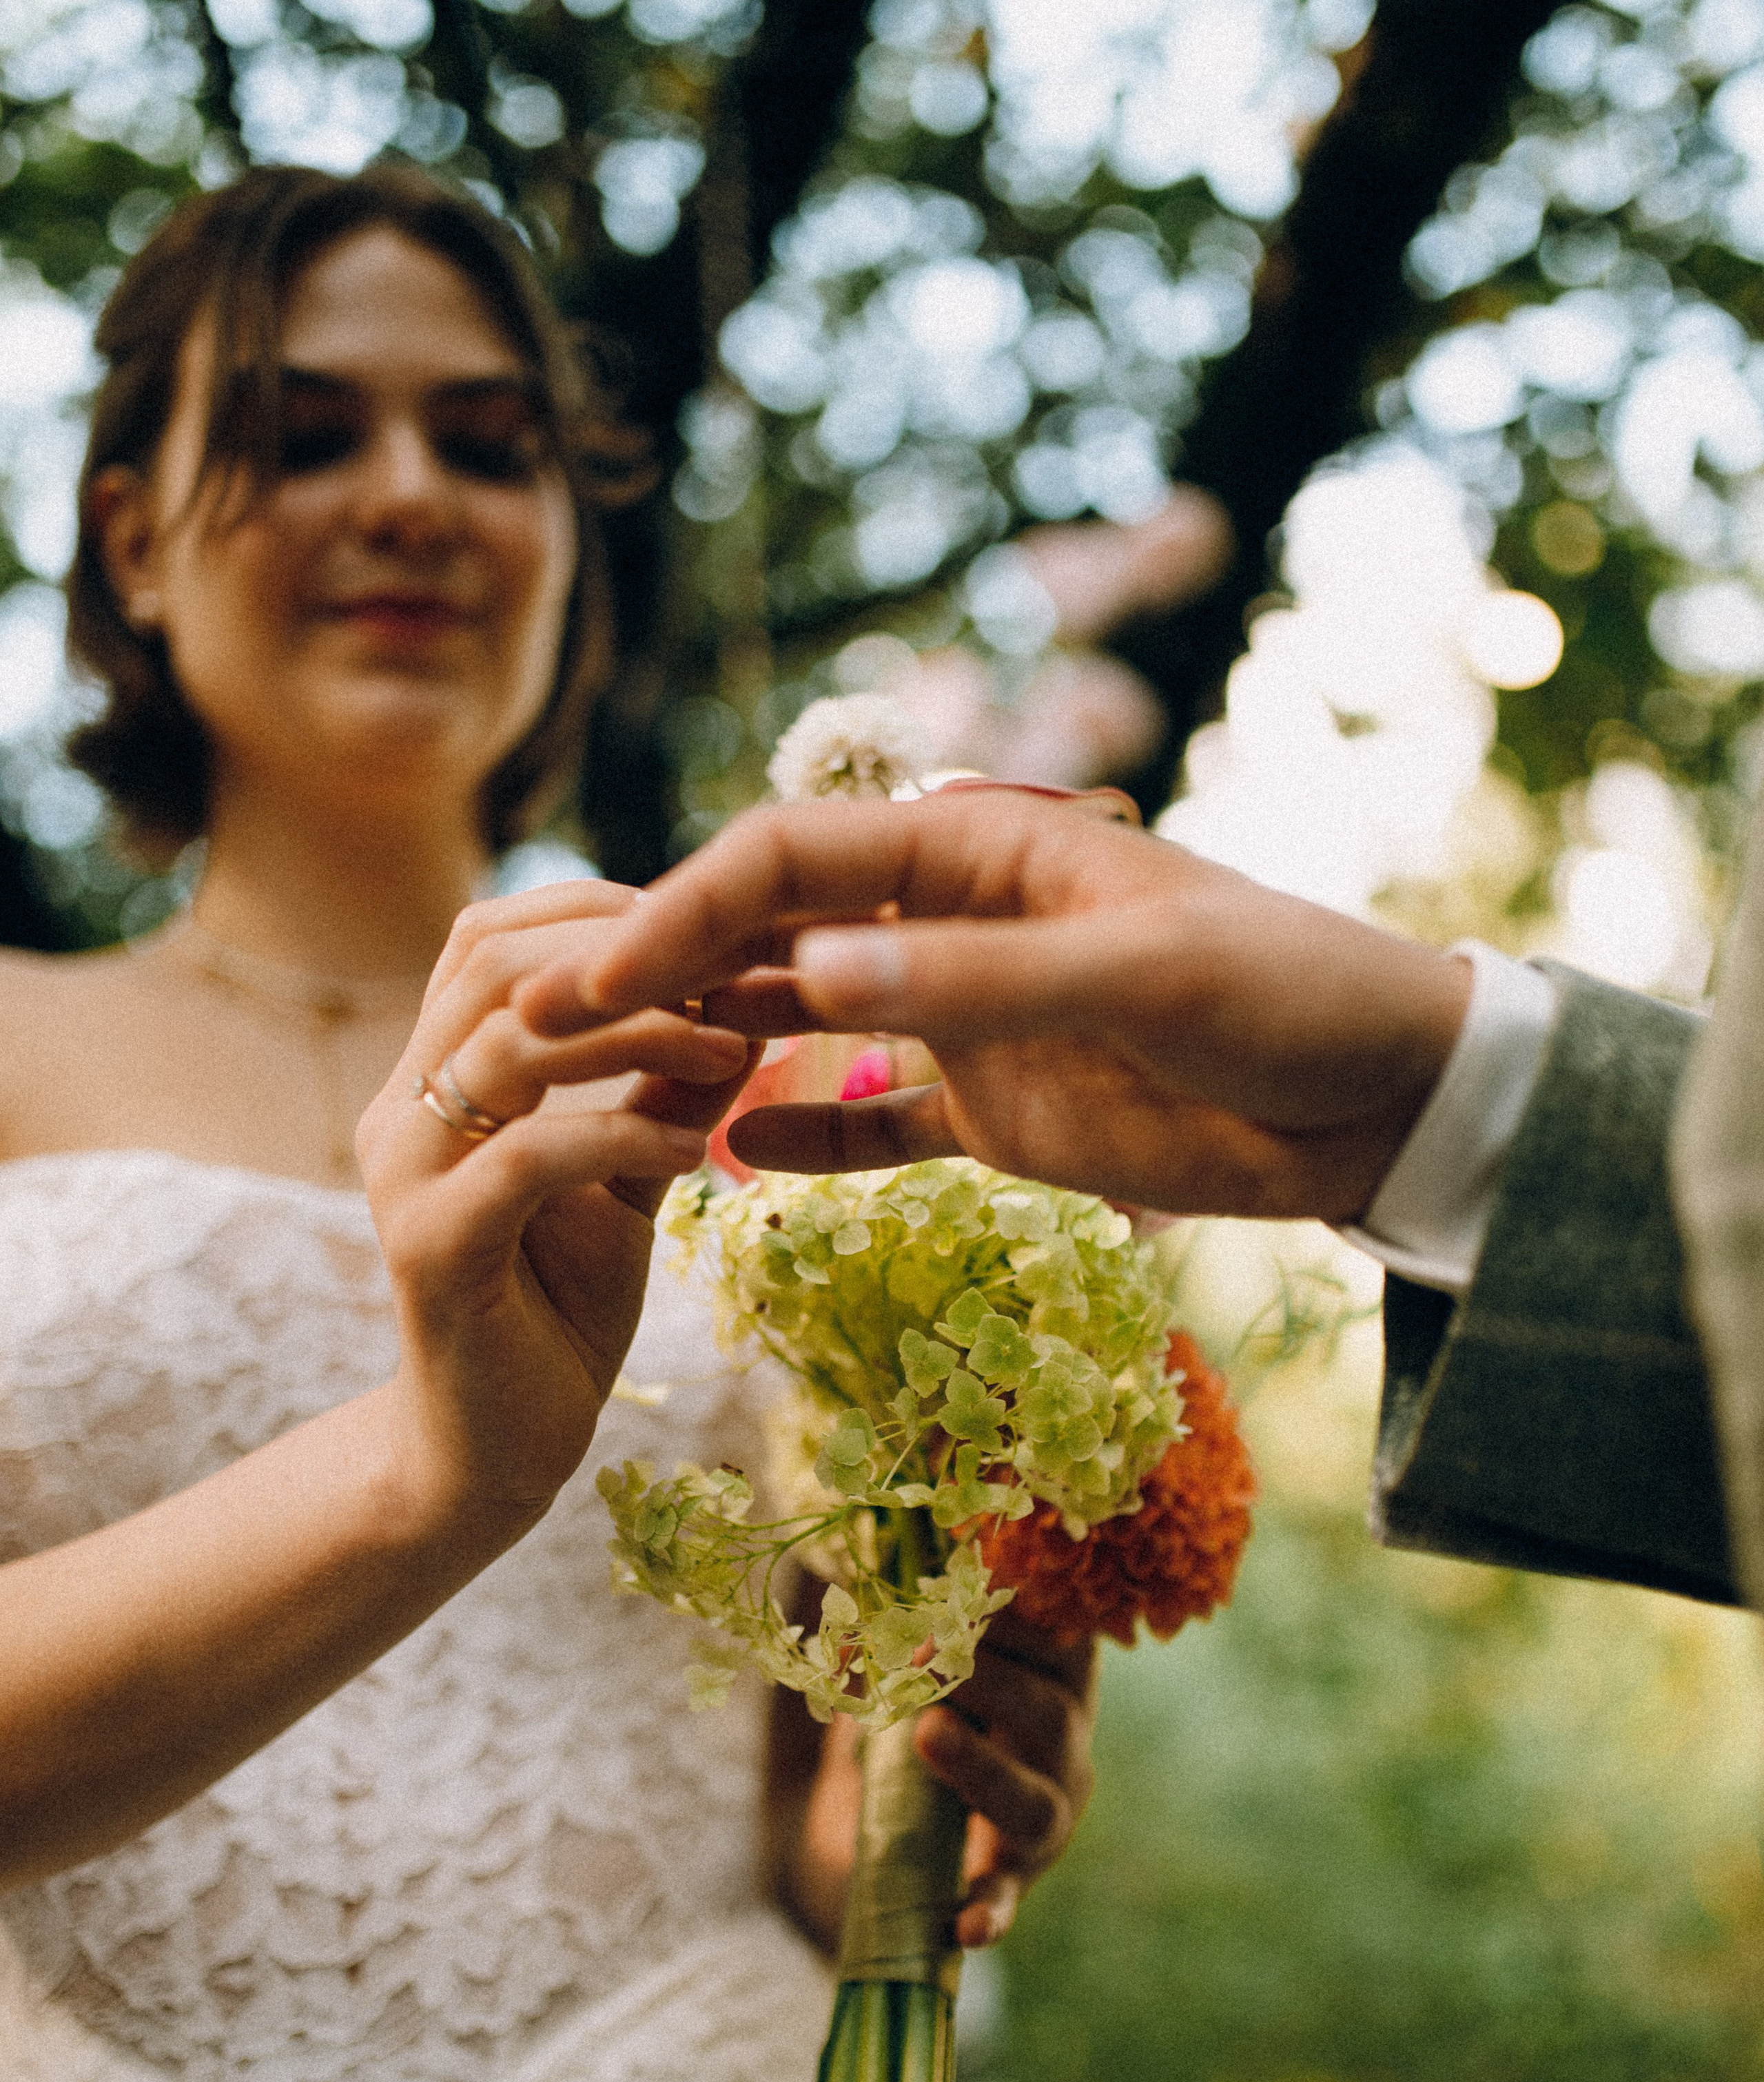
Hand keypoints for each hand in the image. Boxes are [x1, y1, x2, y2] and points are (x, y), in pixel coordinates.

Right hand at [355, 877, 759, 1541]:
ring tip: (732, 1052)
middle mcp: (401, 1111)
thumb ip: (665, 1096)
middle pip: (495, 965)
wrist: (496, 1452)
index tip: (714, 931)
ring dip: (637, 1033)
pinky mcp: (433, 1248)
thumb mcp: (628, 1183)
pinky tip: (695, 1155)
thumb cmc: (557, 1314)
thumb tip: (746, 1010)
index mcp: (434, 1080)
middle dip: (626, 954)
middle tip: (737, 975)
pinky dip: (620, 1135)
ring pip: (509, 1045)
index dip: (600, 913)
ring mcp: (405, 1176)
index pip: (492, 940)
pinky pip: (530, 1156)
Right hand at [516, 790, 1470, 1222]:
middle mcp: (955, 925)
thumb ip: (975, 982)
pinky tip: (719, 1152)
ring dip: (712, 1045)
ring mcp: (969, 1019)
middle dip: (664, 972)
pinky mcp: (997, 1110)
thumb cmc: (1285, 1001)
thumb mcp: (1137, 979)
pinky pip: (871, 1121)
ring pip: (805, 1018)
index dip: (686, 908)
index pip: (794, 860)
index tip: (600, 977)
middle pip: (775, 929)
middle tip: (551, 1036)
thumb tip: (810, 968)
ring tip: (609, 1090)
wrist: (1382, 1102)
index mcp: (982, 855)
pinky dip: (800, 1134)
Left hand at [775, 1608, 1095, 1956]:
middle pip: (1054, 1716)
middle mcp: (1065, 1750)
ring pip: (1035, 1802)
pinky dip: (988, 1910)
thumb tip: (854, 1613)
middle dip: (989, 1682)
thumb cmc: (916, 1713)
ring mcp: (1044, 1820)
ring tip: (925, 1733)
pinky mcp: (1007, 1881)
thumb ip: (898, 1636)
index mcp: (1057, 1682)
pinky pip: (1004, 1898)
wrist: (894, 1821)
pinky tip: (966, 1926)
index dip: (1016, 1616)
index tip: (960, 1591)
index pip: (1062, 1642)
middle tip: (924, 1655)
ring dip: (980, 1765)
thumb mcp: (911, 1668)